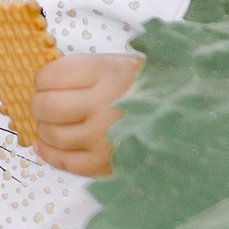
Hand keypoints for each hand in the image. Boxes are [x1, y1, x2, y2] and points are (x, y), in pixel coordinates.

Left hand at [29, 52, 141, 176]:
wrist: (190, 117)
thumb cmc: (152, 87)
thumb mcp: (123, 64)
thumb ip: (87, 71)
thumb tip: (46, 83)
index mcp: (107, 73)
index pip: (52, 76)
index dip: (41, 79)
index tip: (44, 82)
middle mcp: (104, 105)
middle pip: (48, 106)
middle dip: (38, 105)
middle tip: (42, 104)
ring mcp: (105, 137)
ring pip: (54, 135)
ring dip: (44, 128)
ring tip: (49, 123)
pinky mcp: (107, 164)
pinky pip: (67, 162)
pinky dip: (49, 154)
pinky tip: (44, 145)